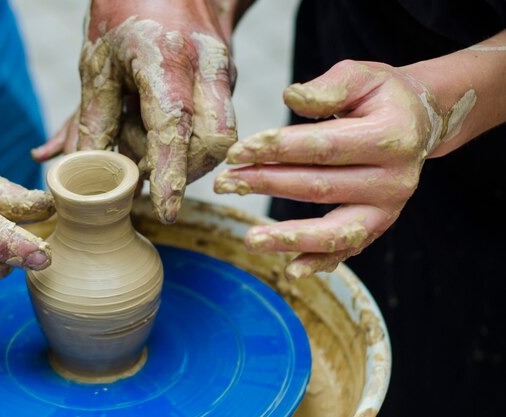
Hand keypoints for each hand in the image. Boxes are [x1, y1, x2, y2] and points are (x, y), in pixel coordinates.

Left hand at [32, 0, 237, 223]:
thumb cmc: (124, 11)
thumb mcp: (98, 63)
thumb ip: (89, 121)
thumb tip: (70, 169)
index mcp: (169, 59)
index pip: (176, 129)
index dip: (171, 175)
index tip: (166, 212)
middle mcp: (208, 67)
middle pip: (215, 143)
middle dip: (184, 168)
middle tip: (146, 164)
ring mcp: (224, 73)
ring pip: (218, 138)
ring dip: (184, 154)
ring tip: (145, 129)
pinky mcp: (228, 79)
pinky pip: (215, 123)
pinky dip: (187, 137)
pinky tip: (158, 117)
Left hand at [215, 60, 463, 278]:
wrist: (419, 121)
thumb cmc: (382, 96)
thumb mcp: (361, 76)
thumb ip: (328, 88)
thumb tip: (289, 98)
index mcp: (389, 136)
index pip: (322, 147)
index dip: (276, 149)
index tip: (236, 152)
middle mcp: (394, 179)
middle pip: (319, 187)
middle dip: (266, 184)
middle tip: (224, 183)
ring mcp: (388, 208)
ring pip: (335, 229)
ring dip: (289, 237)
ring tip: (250, 239)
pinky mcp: (380, 224)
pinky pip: (349, 248)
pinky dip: (320, 261)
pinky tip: (292, 270)